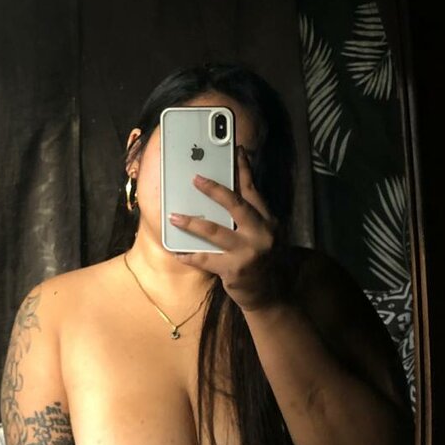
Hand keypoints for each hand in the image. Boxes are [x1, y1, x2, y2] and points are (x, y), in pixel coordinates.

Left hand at [168, 146, 295, 311]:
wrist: (269, 295)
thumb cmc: (260, 259)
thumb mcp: (262, 234)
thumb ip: (248, 216)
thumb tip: (223, 193)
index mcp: (268, 220)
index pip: (253, 190)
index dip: (243, 169)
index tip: (236, 150)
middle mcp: (261, 233)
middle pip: (236, 205)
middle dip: (214, 190)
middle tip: (195, 179)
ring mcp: (249, 252)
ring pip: (215, 231)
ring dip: (192, 223)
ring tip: (174, 216)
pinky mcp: (235, 270)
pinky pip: (206, 259)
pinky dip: (189, 255)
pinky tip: (177, 252)